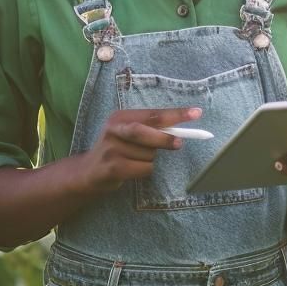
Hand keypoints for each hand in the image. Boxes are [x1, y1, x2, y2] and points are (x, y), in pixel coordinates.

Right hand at [80, 107, 200, 193]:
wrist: (89, 172)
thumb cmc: (118, 150)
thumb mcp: (129, 134)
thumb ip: (150, 129)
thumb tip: (182, 129)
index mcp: (120, 117)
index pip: (152, 114)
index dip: (175, 114)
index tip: (197, 113)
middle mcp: (114, 130)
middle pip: (145, 130)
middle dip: (164, 138)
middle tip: (179, 143)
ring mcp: (111, 149)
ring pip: (148, 154)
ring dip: (153, 159)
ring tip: (139, 160)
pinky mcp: (112, 168)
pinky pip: (143, 169)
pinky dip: (147, 170)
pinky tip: (135, 170)